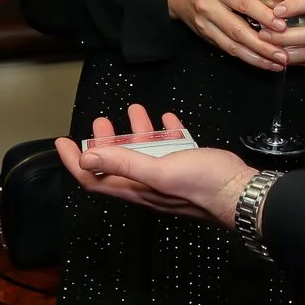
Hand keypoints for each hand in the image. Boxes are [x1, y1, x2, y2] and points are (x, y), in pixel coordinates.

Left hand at [57, 105, 252, 227]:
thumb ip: (124, 164)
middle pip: (116, 164)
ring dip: (135, 132)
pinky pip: (170, 148)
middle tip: (99, 122)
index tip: (62, 142)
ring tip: (134, 112)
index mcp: (136, 188)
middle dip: (104, 142)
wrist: (241, 192)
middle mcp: (148, 184)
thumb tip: (88, 159)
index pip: (94, 178)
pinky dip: (165, 132)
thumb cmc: (203, 185)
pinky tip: (166, 120)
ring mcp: (168, 176)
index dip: (74, 161)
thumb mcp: (159, 171)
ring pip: (144, 153)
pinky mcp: (187, 167)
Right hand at [166, 0, 290, 70]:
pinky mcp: (206, 37)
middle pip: (237, 30)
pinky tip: (262, 62)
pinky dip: (246, 58)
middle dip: (262, 45)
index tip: (282, 26)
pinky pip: (227, 50)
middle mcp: (210, 8)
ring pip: (232, 45)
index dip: (262, 15)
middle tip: (284, 55)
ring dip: (256, 58)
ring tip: (277, 64)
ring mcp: (206, 25)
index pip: (242, 3)